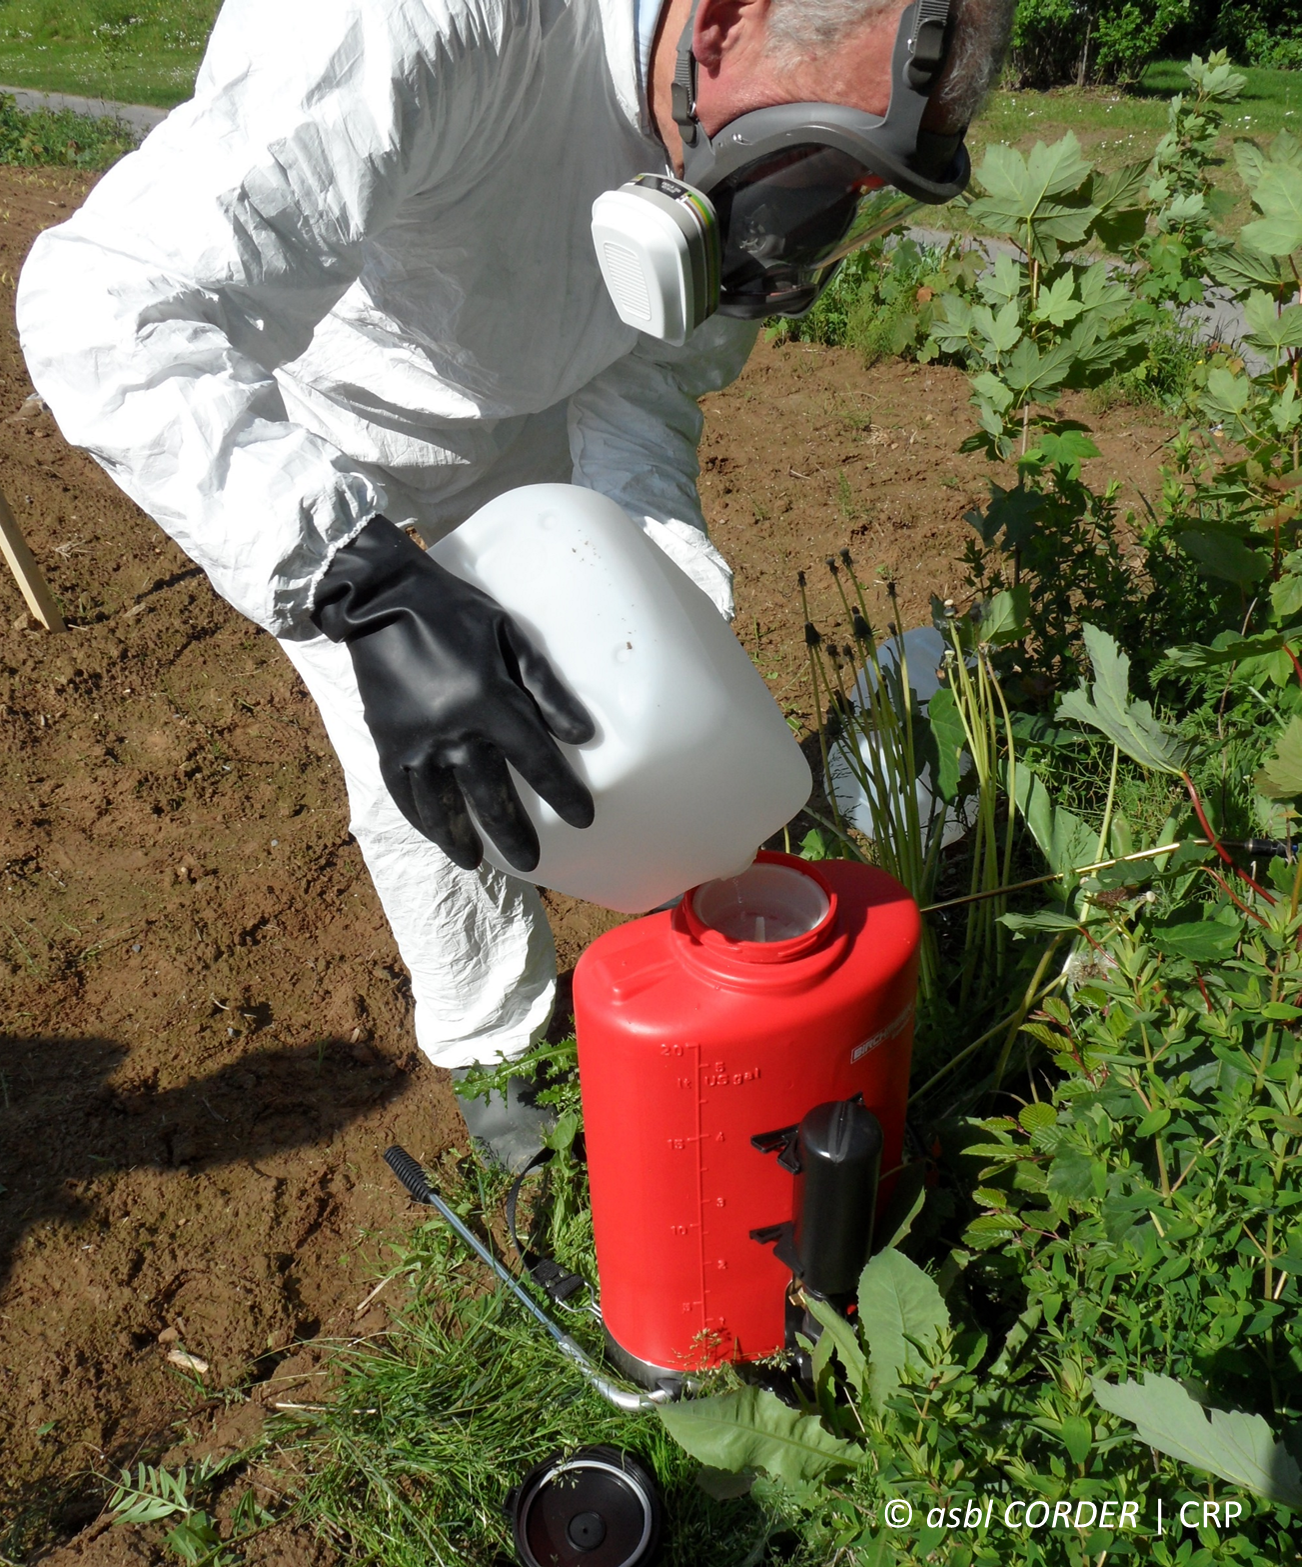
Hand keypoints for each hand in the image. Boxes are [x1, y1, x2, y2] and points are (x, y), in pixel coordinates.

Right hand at [311, 517, 593, 871]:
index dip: (562, 793)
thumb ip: (546, 687)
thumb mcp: (508, 636)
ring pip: (444, 808)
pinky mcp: (386, 744)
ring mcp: (415, 743)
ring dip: (462, 839)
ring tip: (478, 862)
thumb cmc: (454, 612)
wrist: (380, 600)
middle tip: (531, 861)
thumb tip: (583, 734)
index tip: (583, 818)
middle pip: (491, 798)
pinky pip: (405, 795)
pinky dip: (422, 820)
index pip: (536, 761)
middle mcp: (452, 731)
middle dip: (514, 834)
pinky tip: (435, 834)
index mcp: (489, 701)